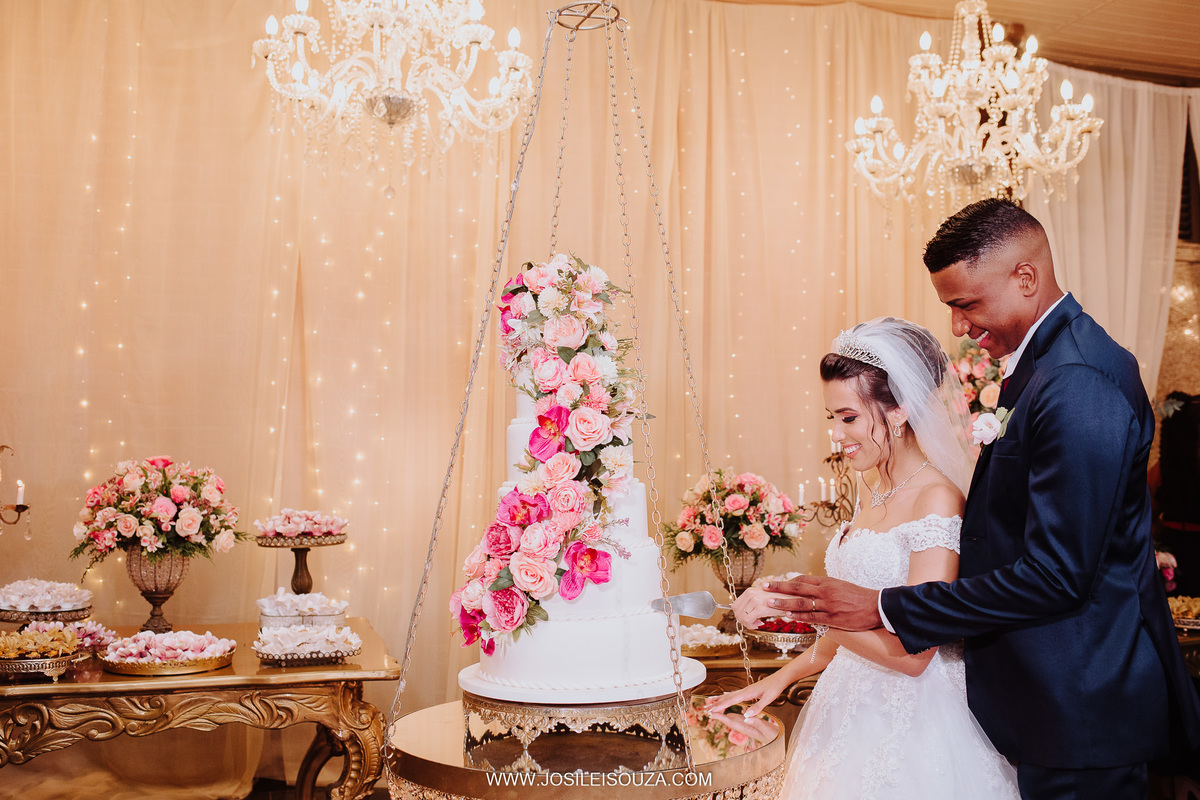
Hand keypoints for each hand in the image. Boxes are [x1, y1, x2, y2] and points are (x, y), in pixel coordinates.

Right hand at [703, 670, 789, 718]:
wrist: (780, 678)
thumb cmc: (775, 687)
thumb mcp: (768, 699)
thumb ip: (757, 707)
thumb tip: (746, 716)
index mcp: (747, 693)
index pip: (731, 700)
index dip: (720, 706)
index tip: (711, 710)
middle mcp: (744, 691)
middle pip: (727, 697)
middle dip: (716, 703)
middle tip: (705, 708)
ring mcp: (746, 690)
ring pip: (729, 695)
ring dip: (719, 699)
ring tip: (710, 701)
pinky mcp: (748, 691)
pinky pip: (734, 695)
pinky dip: (727, 697)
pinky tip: (725, 697)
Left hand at [704, 707, 779, 745]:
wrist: (780, 739)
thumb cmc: (774, 735)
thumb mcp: (767, 728)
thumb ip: (757, 722)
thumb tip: (747, 718)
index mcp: (748, 728)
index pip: (731, 722)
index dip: (721, 717)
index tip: (713, 712)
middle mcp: (745, 728)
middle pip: (729, 721)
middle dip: (719, 715)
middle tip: (709, 709)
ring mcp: (748, 727)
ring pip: (733, 720)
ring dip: (724, 715)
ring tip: (716, 710)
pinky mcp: (751, 725)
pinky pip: (739, 719)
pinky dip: (732, 715)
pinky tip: (730, 713)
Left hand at [731, 586, 793, 628]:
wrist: (791, 599)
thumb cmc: (777, 601)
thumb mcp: (761, 598)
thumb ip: (751, 603)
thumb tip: (739, 613)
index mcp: (749, 591)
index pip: (734, 606)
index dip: (740, 614)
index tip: (748, 618)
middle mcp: (750, 593)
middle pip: (736, 612)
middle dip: (743, 620)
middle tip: (753, 622)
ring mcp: (755, 600)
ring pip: (741, 617)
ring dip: (748, 623)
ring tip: (757, 622)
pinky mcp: (760, 608)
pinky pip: (748, 621)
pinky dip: (752, 625)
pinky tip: (760, 623)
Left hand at [763, 574, 882, 630]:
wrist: (877, 606)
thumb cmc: (858, 596)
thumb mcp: (840, 586)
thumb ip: (825, 587)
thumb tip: (811, 588)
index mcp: (827, 582)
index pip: (802, 580)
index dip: (787, 582)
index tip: (774, 582)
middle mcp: (826, 591)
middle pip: (798, 588)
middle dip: (779, 588)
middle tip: (764, 587)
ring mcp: (828, 605)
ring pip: (802, 603)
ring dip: (784, 603)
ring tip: (770, 603)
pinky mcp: (833, 618)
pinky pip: (812, 617)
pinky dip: (799, 617)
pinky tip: (788, 617)